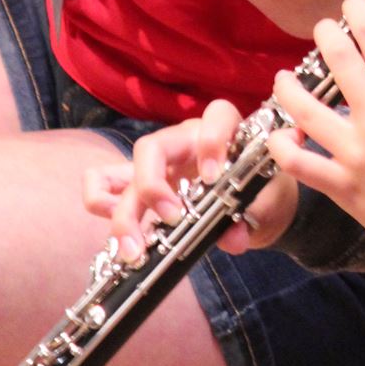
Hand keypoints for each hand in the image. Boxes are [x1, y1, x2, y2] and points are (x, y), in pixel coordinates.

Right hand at [83, 99, 299, 260]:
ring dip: (124, 212)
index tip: (212, 178)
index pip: (217, 115)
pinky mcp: (139, 186)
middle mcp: (184, 143)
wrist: (257, 208)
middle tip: (171, 219)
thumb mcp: (263, 208)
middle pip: (152, 146)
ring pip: (124, 171)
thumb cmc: (262, 196)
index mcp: (223, 134)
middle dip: (153, 184)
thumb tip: (233, 238)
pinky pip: (103, 183)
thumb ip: (249, 219)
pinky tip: (120, 235)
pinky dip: (101, 203)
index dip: (213, 141)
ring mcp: (157, 165)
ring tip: (134, 250)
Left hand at [268, 0, 364, 275]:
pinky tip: (279, 135)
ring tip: (284, 78)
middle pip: (339, 61)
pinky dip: (282, 145)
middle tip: (321, 30)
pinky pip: (297, 162)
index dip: (359, 13)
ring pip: (304, 108)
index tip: (352, 5)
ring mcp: (356, 154)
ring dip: (289, 86)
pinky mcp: (343, 187)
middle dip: (325, 36)